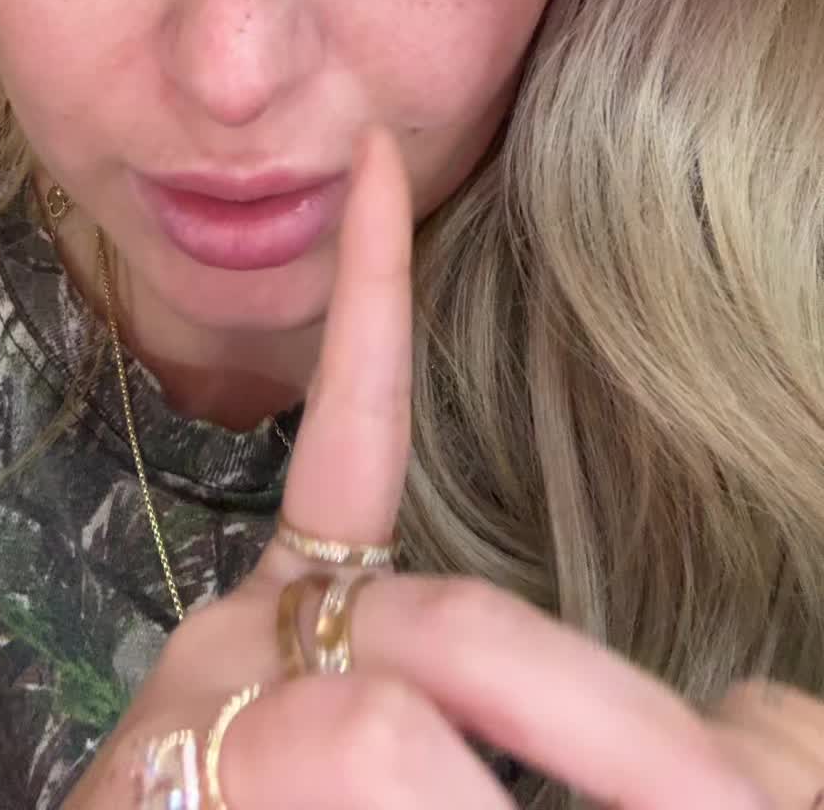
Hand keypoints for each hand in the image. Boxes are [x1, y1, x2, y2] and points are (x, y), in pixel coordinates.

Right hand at [67, 125, 776, 807]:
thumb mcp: (423, 768)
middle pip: (447, 632)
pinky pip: (339, 751)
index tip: (377, 161)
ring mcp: (192, 722)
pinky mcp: (160, 789)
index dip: (372, 302)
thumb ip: (547, 722)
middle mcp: (227, 647)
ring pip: (381, 735)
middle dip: (623, 736)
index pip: (348, 440)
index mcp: (290, 624)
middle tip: (743, 809)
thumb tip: (745, 733)